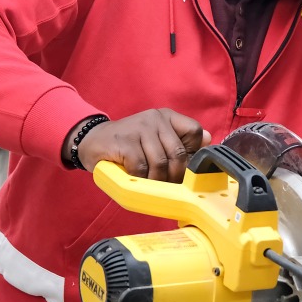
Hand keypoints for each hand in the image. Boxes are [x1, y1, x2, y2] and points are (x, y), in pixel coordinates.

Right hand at [71, 108, 210, 181]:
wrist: (92, 140)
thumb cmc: (129, 144)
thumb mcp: (156, 138)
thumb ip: (180, 139)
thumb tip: (209, 140)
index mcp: (167, 117)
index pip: (195, 131)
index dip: (192, 154)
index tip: (183, 169)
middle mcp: (155, 119)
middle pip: (179, 153)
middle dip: (175, 176)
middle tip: (167, 185)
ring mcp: (140, 129)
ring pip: (161, 163)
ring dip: (157, 181)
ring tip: (150, 184)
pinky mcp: (125, 142)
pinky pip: (142, 168)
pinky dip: (141, 180)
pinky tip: (136, 179)